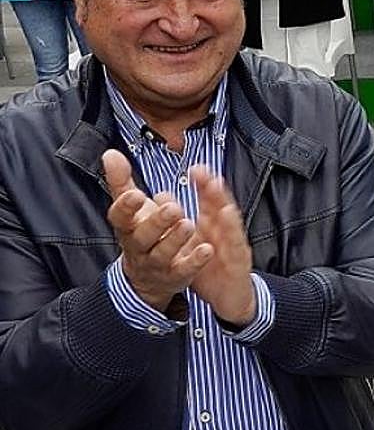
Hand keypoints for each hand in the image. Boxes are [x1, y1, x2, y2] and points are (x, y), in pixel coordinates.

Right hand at [103, 149, 212, 312]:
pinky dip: (195, 261)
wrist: (146, 277)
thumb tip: (110, 153)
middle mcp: (139, 247)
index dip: (126, 207)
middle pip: (142, 237)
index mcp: (127, 228)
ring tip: (188, 223)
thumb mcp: (130, 208)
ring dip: (175, 239)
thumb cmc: (141, 232)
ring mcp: (156, 264)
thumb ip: (121, 182)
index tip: (136, 194)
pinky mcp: (175, 276)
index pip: (119, 218)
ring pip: (162, 254)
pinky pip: (184, 270)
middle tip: (173, 208)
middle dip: (156, 222)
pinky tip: (207, 249)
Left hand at [186, 165, 256, 326]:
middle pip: (220, 206)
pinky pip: (235, 247)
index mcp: (213, 226)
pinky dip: (232, 232)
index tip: (194, 168)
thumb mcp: (193, 244)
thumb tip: (161, 196)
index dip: (202, 184)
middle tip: (203, 172)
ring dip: (223, 205)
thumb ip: (179, 221)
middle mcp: (225, 232)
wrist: (231, 298)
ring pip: (230, 222)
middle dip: (212, 188)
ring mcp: (234, 245)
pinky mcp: (239, 262)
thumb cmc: (213, 269)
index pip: (208, 200)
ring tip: (216, 188)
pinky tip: (226, 219)